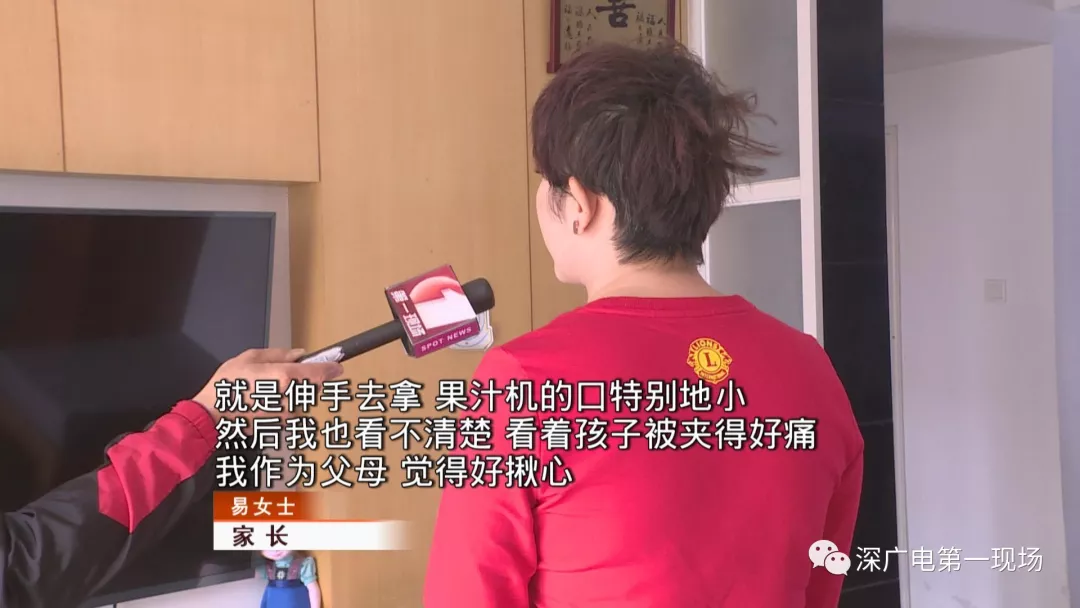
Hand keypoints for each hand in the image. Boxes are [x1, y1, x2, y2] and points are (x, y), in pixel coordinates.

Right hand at [191, 348, 344, 416]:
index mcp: (284, 378)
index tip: (337, 367)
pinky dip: (283, 405)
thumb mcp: (250, 358)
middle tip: (282, 376)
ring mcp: (286, 414)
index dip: (330, 369)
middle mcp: (289, 398)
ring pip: (301, 400)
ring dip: (293, 394)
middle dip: (305, 381)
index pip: (318, 373)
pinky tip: (263, 401)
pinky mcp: (280, 424)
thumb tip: (299, 355)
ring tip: (265, 389)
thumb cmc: (227, 386)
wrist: (212, 415)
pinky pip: (290, 410)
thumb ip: (279, 354)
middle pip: (312, 387)